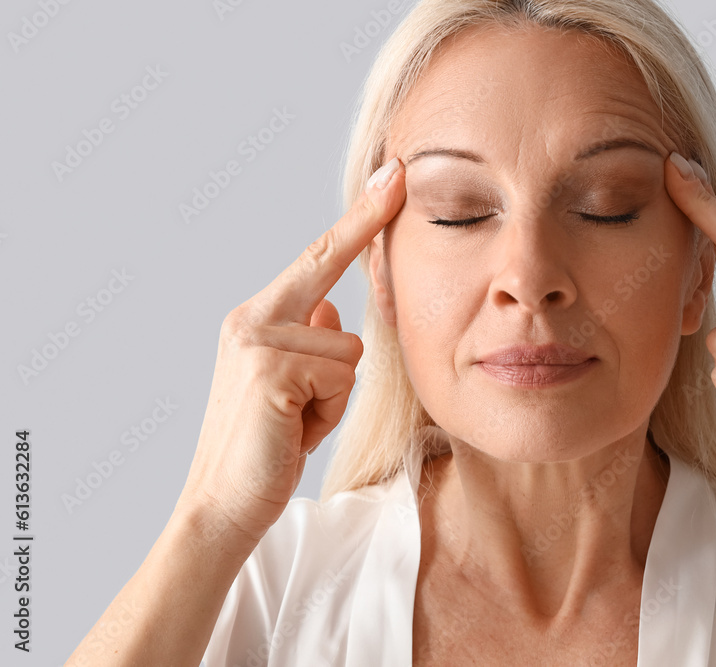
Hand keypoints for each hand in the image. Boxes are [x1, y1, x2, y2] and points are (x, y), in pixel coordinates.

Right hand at [176, 157, 406, 545]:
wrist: (223, 505)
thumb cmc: (267, 448)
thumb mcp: (294, 387)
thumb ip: (309, 342)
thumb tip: (330, 309)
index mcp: (257, 319)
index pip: (316, 259)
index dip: (359, 219)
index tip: (393, 178)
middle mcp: (252, 319)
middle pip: (329, 275)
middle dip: (364, 229)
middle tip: (398, 174)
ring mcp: (258, 341)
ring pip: (348, 348)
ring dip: (336, 395)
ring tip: (299, 422)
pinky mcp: (270, 370)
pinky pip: (340, 376)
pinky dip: (328, 413)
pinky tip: (294, 431)